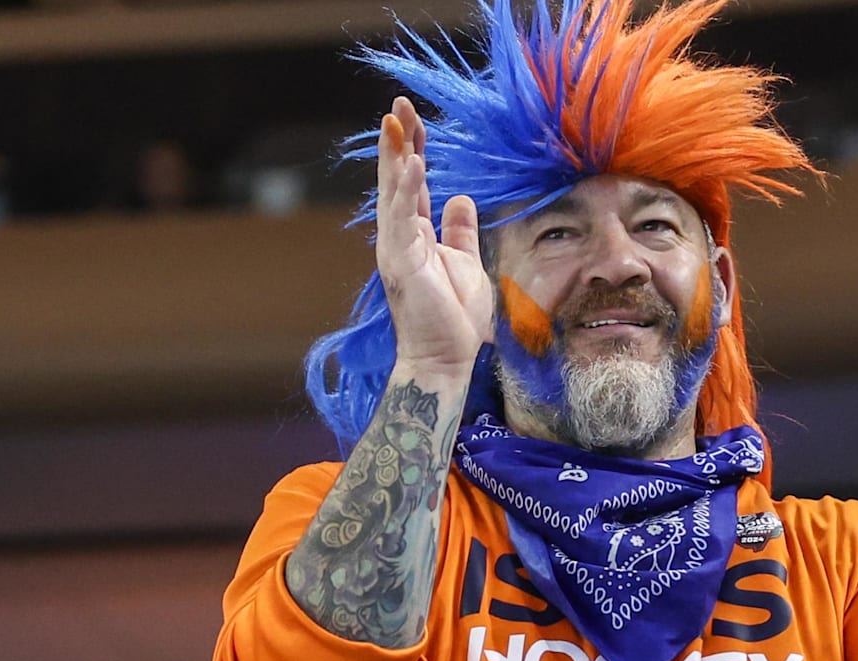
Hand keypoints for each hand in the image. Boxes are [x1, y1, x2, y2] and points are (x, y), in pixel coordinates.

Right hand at [376, 96, 494, 371]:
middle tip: (398, 105)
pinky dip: (405, 189)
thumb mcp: (465, 263)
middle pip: (396, 179)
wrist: (445, 358)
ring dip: (395, 156)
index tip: (412, 119)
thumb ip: (459, 231)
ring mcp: (396, 248)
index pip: (411, 183)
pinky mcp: (400, 262)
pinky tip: (412, 164)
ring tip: (396, 122)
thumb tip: (459, 198)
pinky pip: (402, 218)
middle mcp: (400, 236)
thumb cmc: (455, 318)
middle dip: (398, 141)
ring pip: (393, 192)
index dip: (413, 150)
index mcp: (415, 234)